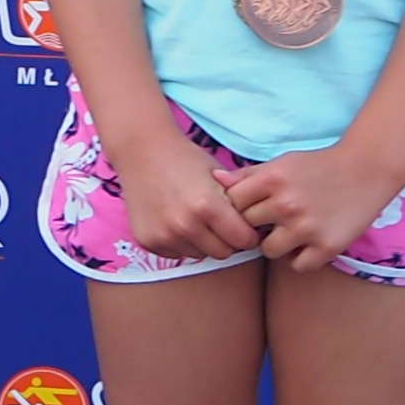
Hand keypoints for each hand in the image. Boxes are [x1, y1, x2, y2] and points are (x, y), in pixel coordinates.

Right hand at [109, 122, 261, 264]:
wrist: (142, 150)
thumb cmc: (186, 159)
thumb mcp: (220, 176)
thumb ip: (240, 204)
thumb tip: (263, 230)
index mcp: (207, 206)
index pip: (244, 241)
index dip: (249, 233)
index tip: (245, 225)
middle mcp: (185, 225)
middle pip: (224, 253)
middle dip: (228, 240)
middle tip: (222, 223)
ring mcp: (164, 235)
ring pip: (201, 255)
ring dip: (204, 242)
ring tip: (198, 219)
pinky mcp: (149, 241)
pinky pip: (178, 253)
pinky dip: (182, 242)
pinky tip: (177, 220)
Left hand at [222, 139, 404, 273]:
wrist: (366, 170)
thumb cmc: (318, 166)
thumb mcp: (282, 163)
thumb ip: (248, 175)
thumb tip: (214, 180)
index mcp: (272, 179)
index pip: (232, 203)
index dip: (239, 207)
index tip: (251, 207)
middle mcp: (287, 204)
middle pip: (248, 227)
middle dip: (256, 225)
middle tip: (272, 220)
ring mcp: (307, 227)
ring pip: (268, 250)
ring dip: (276, 244)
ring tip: (289, 232)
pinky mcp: (327, 246)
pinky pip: (297, 266)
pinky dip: (300, 259)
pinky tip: (307, 244)